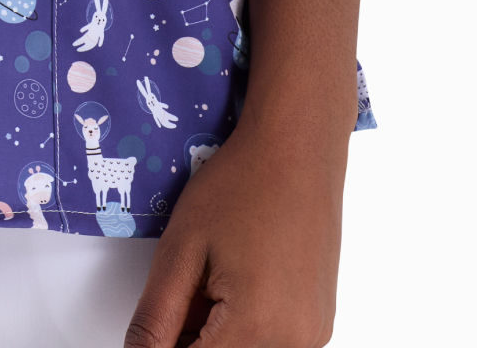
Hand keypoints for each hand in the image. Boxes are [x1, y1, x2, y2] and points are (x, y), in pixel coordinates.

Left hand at [124, 112, 346, 347]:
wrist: (297, 147)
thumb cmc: (242, 184)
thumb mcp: (182, 249)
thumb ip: (156, 316)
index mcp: (256, 326)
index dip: (166, 345)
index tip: (164, 315)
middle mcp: (294, 342)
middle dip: (191, 336)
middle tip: (188, 287)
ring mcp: (312, 335)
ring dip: (218, 332)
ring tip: (213, 278)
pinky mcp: (319, 323)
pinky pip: (272, 341)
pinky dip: (245, 325)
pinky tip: (238, 282)